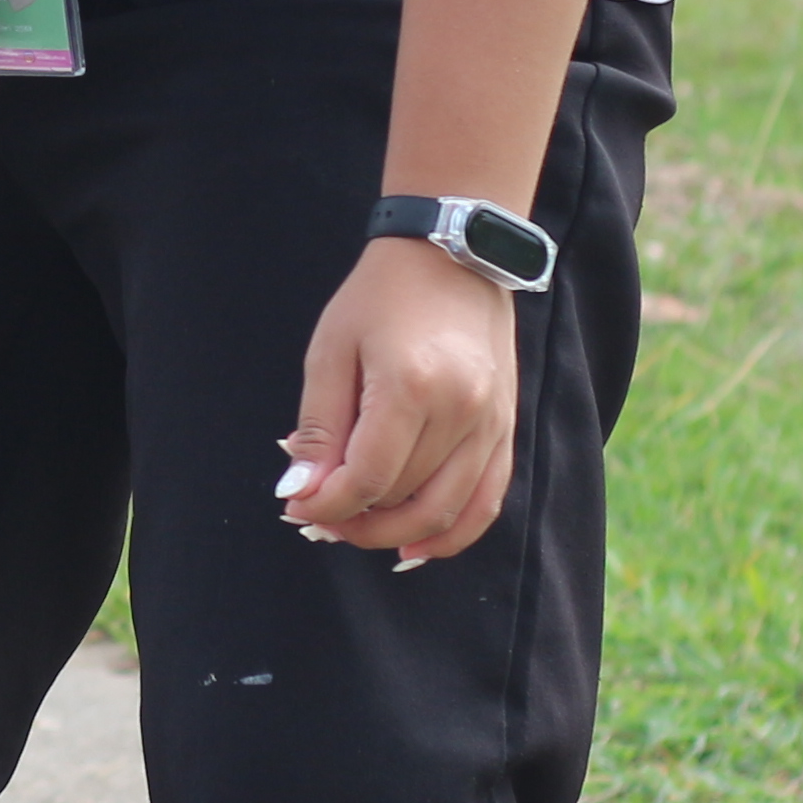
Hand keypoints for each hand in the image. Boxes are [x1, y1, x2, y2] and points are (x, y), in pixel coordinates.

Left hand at [279, 239, 520, 565]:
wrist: (452, 255)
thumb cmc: (381, 297)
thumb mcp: (331, 351)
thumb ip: (318, 428)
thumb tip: (299, 493)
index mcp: (411, 386)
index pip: (369, 477)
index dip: (327, 504)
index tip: (296, 507)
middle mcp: (462, 412)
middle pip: (404, 498)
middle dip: (353, 520)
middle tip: (317, 517)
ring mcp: (492, 424)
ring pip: (444, 513)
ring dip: (395, 535)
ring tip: (354, 529)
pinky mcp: (506, 430)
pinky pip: (485, 503)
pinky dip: (451, 534)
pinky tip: (414, 547)